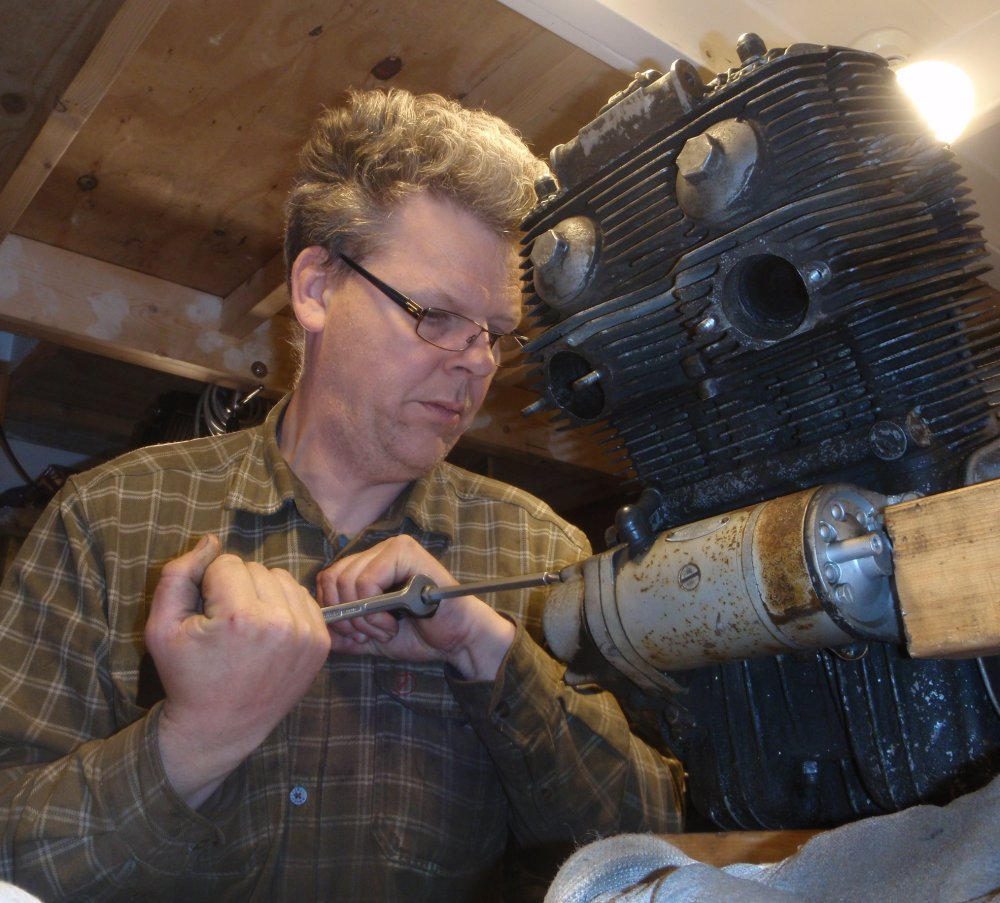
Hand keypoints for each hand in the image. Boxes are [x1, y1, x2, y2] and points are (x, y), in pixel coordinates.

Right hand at [145, 536, 330, 807]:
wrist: (220, 728)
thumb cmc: (186, 676)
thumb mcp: (160, 627)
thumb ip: (178, 574)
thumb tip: (210, 541)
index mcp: (239, 618)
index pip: (227, 563)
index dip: (209, 584)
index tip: (205, 616)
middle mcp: (280, 623)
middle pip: (256, 569)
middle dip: (236, 588)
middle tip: (224, 626)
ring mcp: (306, 634)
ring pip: (281, 579)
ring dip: (261, 594)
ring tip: (246, 627)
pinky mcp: (320, 642)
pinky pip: (301, 598)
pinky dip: (283, 607)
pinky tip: (267, 632)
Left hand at [316, 535, 514, 680]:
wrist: (457, 638)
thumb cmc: (419, 634)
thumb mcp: (371, 635)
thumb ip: (345, 630)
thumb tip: (317, 626)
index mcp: (369, 565)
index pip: (328, 578)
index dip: (332, 609)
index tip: (352, 634)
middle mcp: (378, 551)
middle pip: (333, 578)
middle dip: (346, 616)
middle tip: (367, 635)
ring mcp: (393, 548)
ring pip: (348, 580)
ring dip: (363, 617)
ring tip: (385, 629)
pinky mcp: (406, 552)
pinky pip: (367, 580)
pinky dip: (374, 610)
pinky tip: (394, 621)